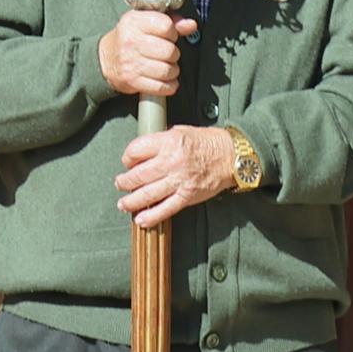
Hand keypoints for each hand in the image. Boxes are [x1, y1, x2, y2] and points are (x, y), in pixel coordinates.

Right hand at [98, 9, 196, 99]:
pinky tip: (164, 79)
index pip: (166, 26)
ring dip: (172, 70)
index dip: (172, 33)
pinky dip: (168, 86)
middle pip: (169, 50)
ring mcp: (131, 63)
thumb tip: (190, 25)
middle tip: (166, 53)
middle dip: (173, 54)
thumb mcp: (144, 22)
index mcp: (134, 22)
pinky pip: (161, 87)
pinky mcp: (132, 81)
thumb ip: (170, 21)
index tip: (168, 36)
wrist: (104, 59)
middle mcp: (131, 41)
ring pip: (168, 70)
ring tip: (165, 66)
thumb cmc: (127, 39)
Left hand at [117, 127, 240, 227]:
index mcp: (168, 142)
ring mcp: (179, 181)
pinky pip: (166, 209)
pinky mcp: (188, 196)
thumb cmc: (208, 142)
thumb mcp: (181, 131)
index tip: (127, 161)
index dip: (127, 157)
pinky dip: (151, 216)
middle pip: (138, 175)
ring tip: (123, 204)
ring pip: (147, 194)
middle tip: (120, 184)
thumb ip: (160, 141)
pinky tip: (141, 220)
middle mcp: (171, 162)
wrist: (232, 155)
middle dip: (124, 182)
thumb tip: (143, 152)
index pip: (136, 150)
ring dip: (131, 201)